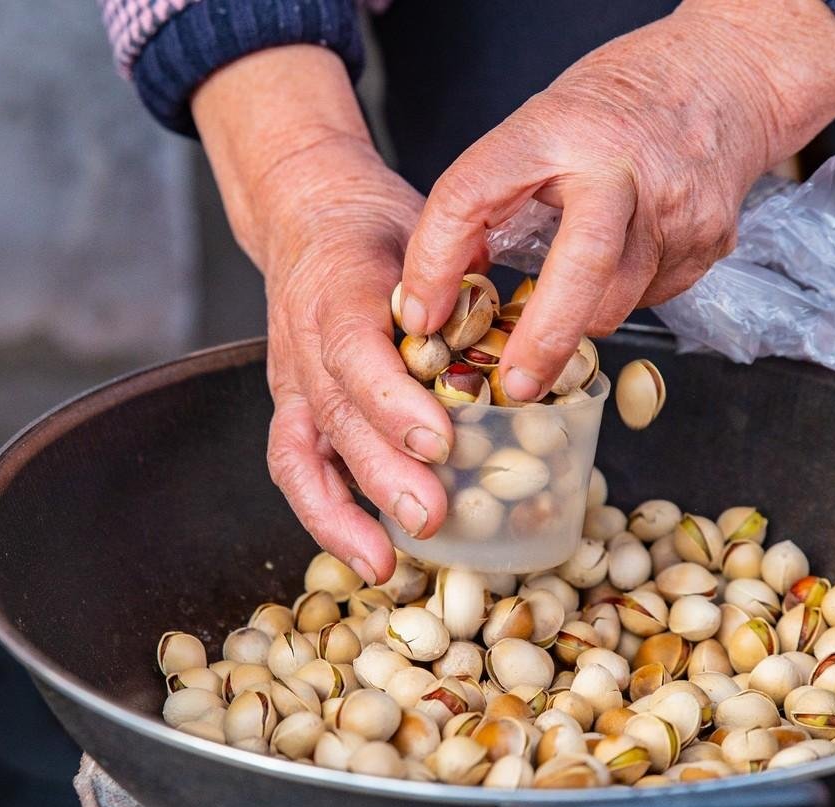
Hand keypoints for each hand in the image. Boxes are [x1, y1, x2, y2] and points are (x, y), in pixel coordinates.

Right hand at [195, 47, 452, 583]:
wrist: (311, 216)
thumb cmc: (386, 231)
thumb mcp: (432, 233)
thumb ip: (470, 286)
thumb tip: (541, 339)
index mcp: (341, 288)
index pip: (356, 349)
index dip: (392, 400)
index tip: (440, 439)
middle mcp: (306, 339)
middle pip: (337, 414)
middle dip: (383, 471)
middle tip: (431, 515)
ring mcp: (293, 379)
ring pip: (304, 451)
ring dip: (343, 514)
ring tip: (385, 562)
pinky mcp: (293, 408)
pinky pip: (297, 468)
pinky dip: (327, 518)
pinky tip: (369, 557)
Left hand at [398, 0, 834, 401]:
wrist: (723, 76)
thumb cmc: (614, 106)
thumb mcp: (537, 127)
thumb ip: (490, 197)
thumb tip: (442, 287)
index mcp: (556, 130)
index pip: (472, 197)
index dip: (434, 263)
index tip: (421, 314)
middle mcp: (622, 169)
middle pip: (582, 270)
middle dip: (544, 339)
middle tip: (516, 383)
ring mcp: (676, 208)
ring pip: (617, 303)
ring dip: (581, 320)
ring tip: (565, 306)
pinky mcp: (709, 242)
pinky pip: (651, 298)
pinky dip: (623, 296)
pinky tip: (625, 259)